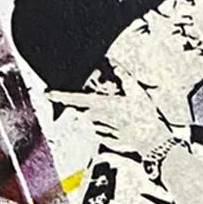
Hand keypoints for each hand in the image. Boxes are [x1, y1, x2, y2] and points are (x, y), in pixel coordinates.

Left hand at [47, 83, 172, 157]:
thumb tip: (114, 62)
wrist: (153, 141)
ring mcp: (101, 131)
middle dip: (89, 104)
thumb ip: (124, 76)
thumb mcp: (137, 91)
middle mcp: (98, 119)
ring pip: (93, 120)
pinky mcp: (107, 141)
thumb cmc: (146, 116)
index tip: (48, 93)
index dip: (60, 95)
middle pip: (84, 109)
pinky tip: (121, 126)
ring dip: (100, 116)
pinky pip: (101, 132)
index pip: (75, 99)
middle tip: (108, 103)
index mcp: (102, 105)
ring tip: (120, 116)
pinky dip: (107, 127)